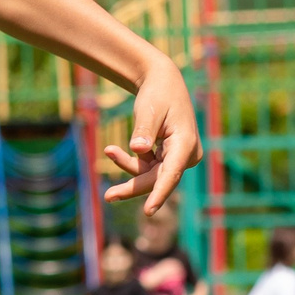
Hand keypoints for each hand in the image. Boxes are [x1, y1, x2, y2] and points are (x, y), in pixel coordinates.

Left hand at [103, 58, 202, 211]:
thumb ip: (143, 130)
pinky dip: (131, 160)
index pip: (171, 174)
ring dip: (128, 167)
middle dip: (132, 187)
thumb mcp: (148, 109)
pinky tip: (111, 150)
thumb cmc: (157, 94)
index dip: (159, 193)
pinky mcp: (169, 158)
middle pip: (157, 179)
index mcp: (186, 143)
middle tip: (107, 196)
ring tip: (108, 150)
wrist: (163, 82)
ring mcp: (178, 158)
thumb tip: (137, 149)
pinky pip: (147, 167)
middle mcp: (186, 155)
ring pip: (150, 175)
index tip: (149, 211)